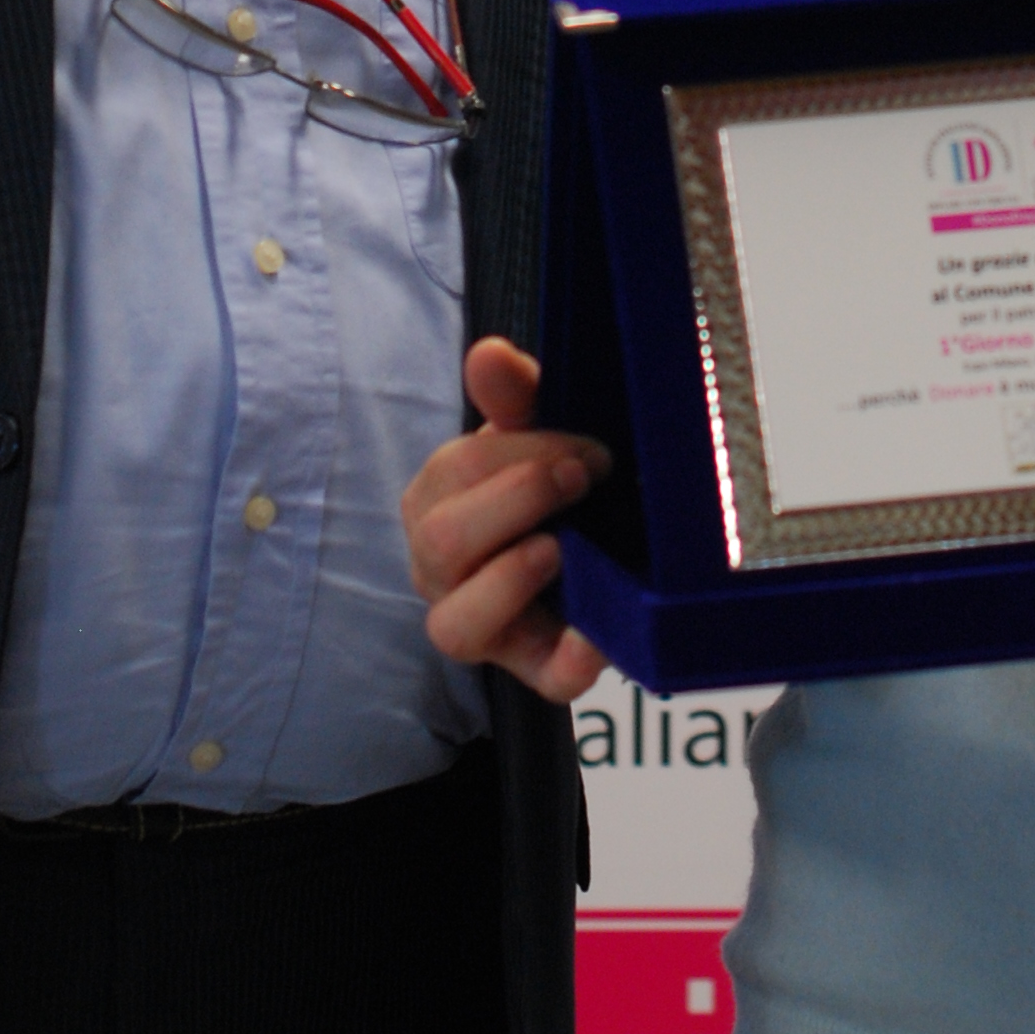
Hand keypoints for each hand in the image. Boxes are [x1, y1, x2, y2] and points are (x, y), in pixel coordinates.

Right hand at [403, 337, 612, 706]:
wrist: (597, 549)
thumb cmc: (547, 484)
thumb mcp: (533, 432)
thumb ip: (513, 394)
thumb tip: (489, 352)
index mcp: (436, 506)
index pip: (451, 474)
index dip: (519, 454)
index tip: (585, 447)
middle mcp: (442, 571)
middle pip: (444, 542)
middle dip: (518, 500)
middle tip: (582, 479)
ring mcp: (484, 628)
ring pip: (456, 625)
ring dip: (510, 580)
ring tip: (560, 549)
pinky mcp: (536, 671)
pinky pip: (543, 680)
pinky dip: (571, 659)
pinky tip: (595, 634)